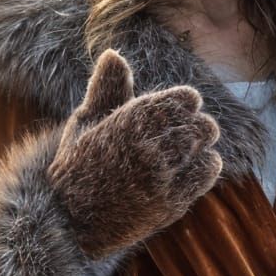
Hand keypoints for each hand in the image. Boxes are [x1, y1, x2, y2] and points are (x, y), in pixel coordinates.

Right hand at [47, 49, 223, 258]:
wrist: (70, 220)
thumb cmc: (77, 167)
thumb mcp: (86, 123)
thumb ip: (107, 89)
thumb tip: (114, 55)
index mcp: (129, 123)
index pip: (185, 100)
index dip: (187, 102)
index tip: (181, 108)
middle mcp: (148, 148)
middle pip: (200, 125)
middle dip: (198, 125)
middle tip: (191, 130)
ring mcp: (161, 178)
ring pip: (204, 148)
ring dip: (201, 146)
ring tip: (190, 149)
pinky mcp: (170, 203)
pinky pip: (205, 175)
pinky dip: (205, 167)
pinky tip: (191, 167)